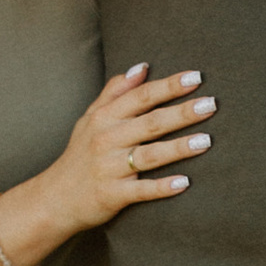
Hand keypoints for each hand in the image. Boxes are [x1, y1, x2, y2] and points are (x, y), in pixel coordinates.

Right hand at [25, 60, 216, 247]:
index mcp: (104, 118)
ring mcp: (110, 168)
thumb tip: (142, 67)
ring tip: (206, 141)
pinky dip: (162, 187)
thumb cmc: (80, 155)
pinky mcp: (113, 194)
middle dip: (182, 112)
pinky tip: (184, 183)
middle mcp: (107, 139)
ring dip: (179, 148)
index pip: (141, 96)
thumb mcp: (90, 118)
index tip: (196, 77)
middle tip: (211, 104)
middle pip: (151, 122)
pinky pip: (141, 190)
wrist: (54, 199)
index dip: (168, 86)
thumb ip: (115, 92)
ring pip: (150, 155)